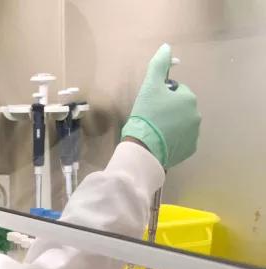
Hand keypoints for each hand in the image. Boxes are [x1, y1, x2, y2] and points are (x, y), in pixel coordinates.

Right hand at [121, 43, 201, 167]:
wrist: (144, 146)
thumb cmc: (147, 114)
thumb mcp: (149, 86)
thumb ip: (158, 65)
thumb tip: (166, 47)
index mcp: (189, 98)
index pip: (177, 91)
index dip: (163, 96)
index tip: (152, 104)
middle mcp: (196, 114)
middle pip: (181, 107)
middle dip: (170, 110)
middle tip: (153, 117)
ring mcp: (194, 133)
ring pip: (182, 123)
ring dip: (172, 124)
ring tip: (156, 130)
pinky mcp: (190, 148)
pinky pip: (183, 139)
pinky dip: (174, 139)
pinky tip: (161, 141)